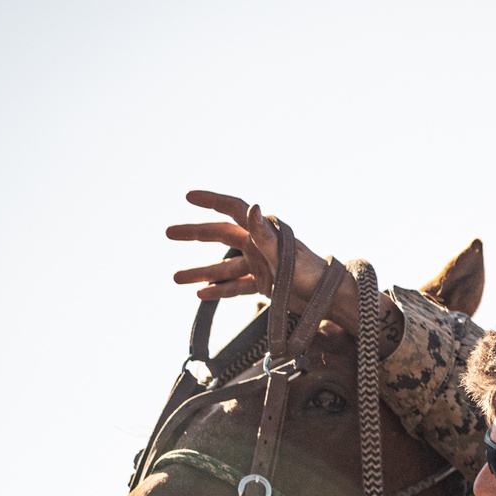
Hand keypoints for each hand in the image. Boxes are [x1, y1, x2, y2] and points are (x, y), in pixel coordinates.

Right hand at [166, 190, 402, 353]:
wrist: (328, 299)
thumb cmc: (310, 273)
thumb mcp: (284, 253)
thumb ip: (265, 232)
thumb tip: (252, 205)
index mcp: (262, 231)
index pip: (231, 208)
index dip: (209, 200)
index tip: (187, 196)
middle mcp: (258, 244)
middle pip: (220, 235)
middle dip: (193, 234)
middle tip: (167, 233)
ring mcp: (260, 265)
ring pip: (224, 267)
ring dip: (200, 271)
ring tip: (174, 277)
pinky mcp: (264, 285)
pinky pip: (237, 287)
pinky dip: (220, 290)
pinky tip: (200, 294)